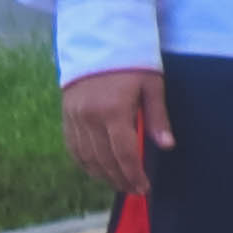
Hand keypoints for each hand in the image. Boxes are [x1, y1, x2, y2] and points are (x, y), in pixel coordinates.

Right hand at [59, 68, 168, 195]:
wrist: (98, 41)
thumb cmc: (132, 63)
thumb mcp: (152, 86)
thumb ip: (158, 118)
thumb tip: (167, 146)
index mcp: (113, 111)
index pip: (124, 153)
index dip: (134, 174)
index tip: (144, 188)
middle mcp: (90, 118)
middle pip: (104, 160)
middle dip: (120, 179)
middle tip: (134, 191)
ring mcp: (74, 118)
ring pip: (86, 157)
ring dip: (102, 175)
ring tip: (119, 184)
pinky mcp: (66, 115)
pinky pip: (73, 147)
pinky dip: (84, 163)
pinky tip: (97, 171)